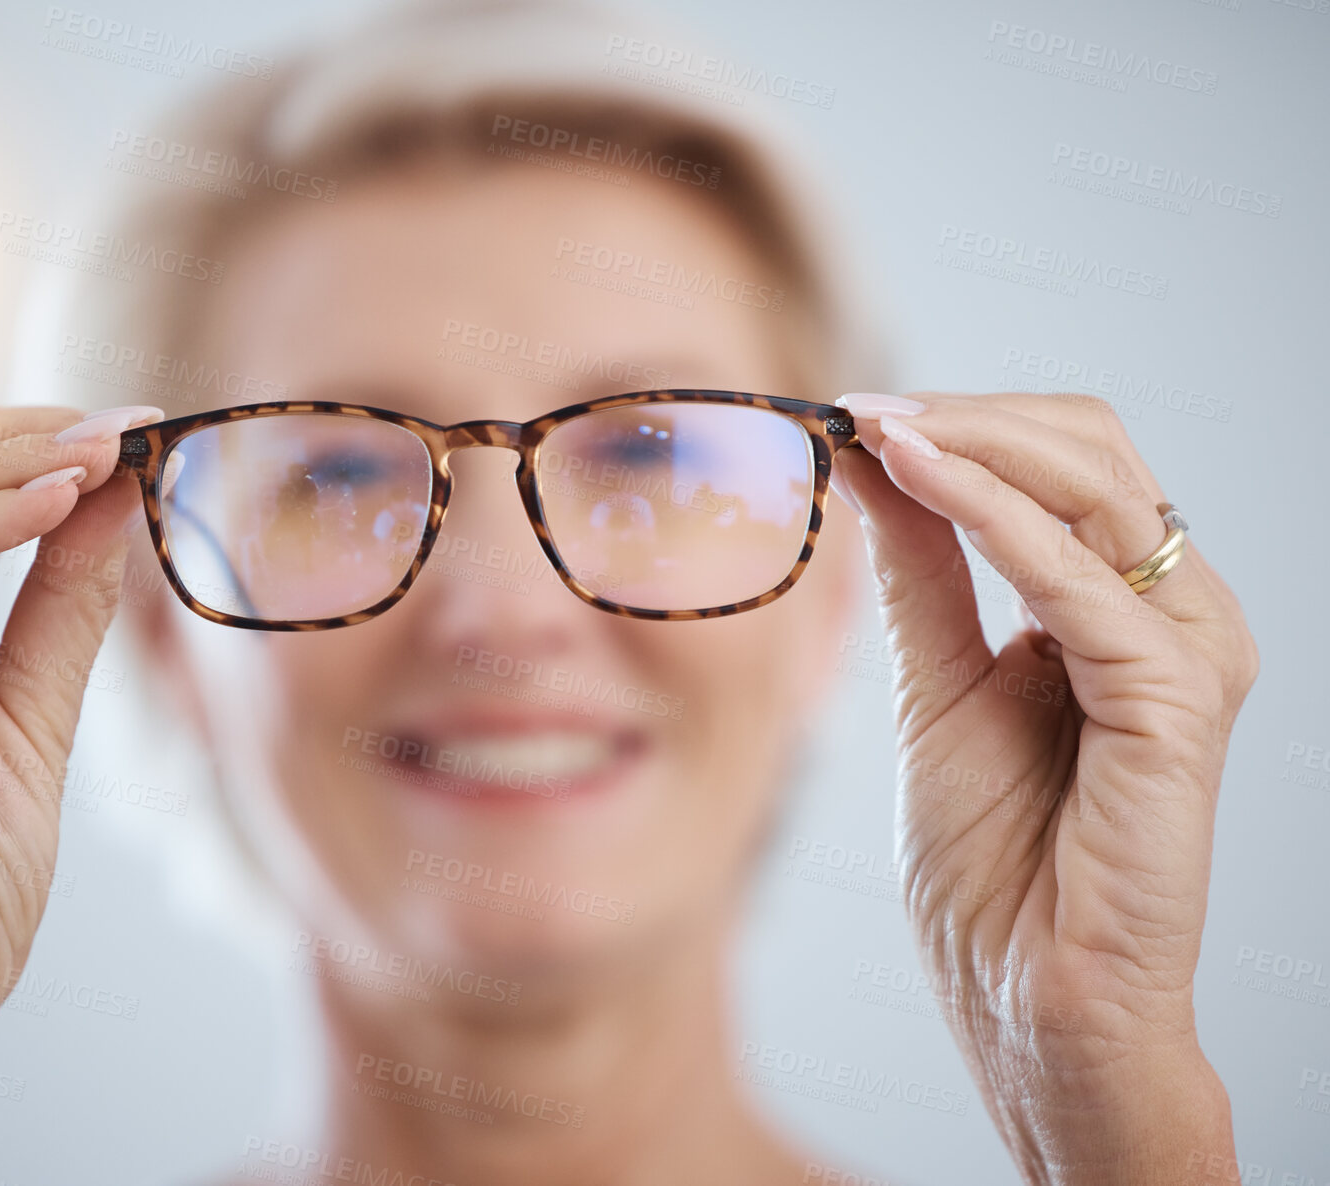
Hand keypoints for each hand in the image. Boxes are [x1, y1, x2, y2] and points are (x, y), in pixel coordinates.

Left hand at [828, 391, 1258, 1185]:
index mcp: (1120, 610)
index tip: (851, 408)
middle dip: (971, 416)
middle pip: (1092, 451)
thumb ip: (924, 571)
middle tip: (861, 408)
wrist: (1029, 1001)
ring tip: (876, 428)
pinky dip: (993, 519)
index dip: (962, 424)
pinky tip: (919, 482)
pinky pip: (1079, 581)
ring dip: (977, 443)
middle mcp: (1172, 616)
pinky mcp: (1177, 702)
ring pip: (1096, 489)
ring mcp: (1187, 653)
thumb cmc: (994, 866)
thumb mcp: (940, 684)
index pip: (1064, 463)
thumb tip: (875, 458)